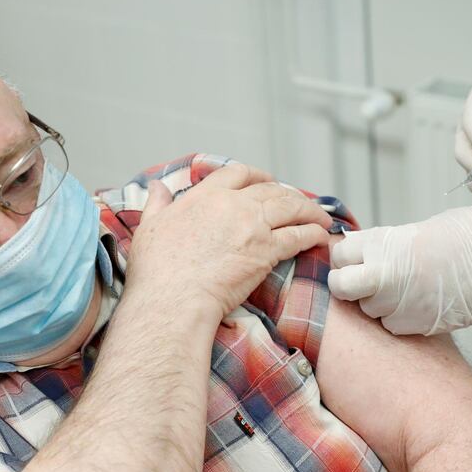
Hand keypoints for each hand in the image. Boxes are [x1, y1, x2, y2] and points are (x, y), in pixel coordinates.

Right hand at [127, 163, 332, 321]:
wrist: (173, 298)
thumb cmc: (157, 269)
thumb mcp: (149, 227)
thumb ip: (156, 203)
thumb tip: (155, 187)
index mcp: (205, 196)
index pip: (237, 173)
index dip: (256, 175)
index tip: (265, 181)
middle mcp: (233, 205)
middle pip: (271, 189)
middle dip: (288, 194)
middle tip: (298, 203)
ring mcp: (253, 227)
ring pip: (291, 208)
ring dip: (309, 211)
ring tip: (320, 217)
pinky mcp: (267, 252)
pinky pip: (299, 236)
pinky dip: (313, 234)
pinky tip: (321, 236)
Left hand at [327, 207, 471, 334]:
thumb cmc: (465, 237)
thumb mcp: (412, 231)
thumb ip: (382, 246)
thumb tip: (361, 254)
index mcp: (378, 244)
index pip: (338, 255)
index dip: (346, 259)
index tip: (354, 260)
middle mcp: (379, 275)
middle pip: (341, 287)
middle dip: (346, 286)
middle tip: (362, 282)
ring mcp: (394, 303)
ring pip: (367, 310)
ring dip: (377, 303)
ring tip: (405, 289)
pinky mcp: (412, 325)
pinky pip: (391, 325)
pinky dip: (399, 319)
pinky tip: (419, 304)